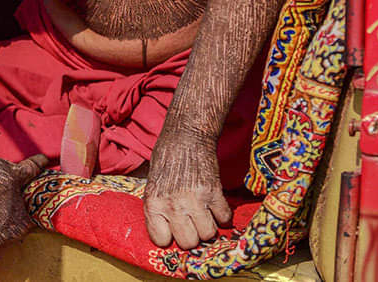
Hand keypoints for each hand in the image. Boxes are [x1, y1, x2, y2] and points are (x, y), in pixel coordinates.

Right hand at [0, 152, 48, 245]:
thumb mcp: (18, 171)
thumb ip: (34, 169)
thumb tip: (45, 159)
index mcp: (18, 228)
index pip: (29, 225)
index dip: (26, 212)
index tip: (22, 202)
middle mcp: (0, 239)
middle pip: (11, 231)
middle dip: (11, 218)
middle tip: (7, 201)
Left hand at [144, 132, 231, 248]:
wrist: (187, 135)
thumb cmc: (167, 158)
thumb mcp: (153, 183)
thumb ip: (158, 208)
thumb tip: (166, 231)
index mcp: (153, 203)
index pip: (161, 240)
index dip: (169, 236)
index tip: (173, 228)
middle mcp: (173, 205)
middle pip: (188, 242)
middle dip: (192, 235)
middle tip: (192, 223)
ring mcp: (194, 200)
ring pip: (207, 234)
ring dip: (208, 226)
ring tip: (205, 214)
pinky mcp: (214, 192)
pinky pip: (224, 218)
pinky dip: (223, 215)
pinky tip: (216, 206)